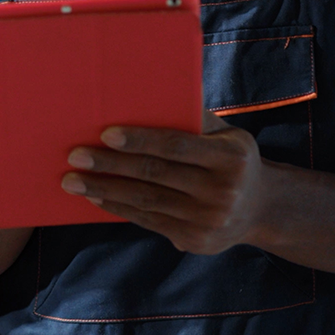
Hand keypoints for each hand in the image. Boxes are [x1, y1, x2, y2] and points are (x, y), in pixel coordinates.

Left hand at [61, 110, 270, 254]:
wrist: (262, 208)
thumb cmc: (231, 158)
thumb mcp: (226, 134)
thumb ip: (194, 118)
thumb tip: (146, 93)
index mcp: (231, 157)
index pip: (176, 146)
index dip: (140, 140)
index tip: (105, 134)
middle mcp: (223, 191)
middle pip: (155, 174)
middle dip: (110, 165)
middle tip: (75, 157)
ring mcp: (209, 220)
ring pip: (146, 201)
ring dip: (104, 190)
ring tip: (72, 181)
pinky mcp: (196, 240)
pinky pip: (149, 221)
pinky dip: (118, 208)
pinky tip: (95, 197)